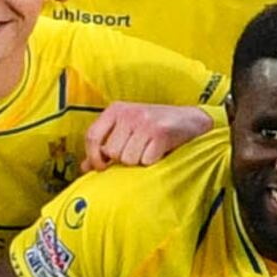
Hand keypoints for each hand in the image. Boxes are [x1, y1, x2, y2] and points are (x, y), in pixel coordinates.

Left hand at [82, 101, 209, 168]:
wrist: (191, 120)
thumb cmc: (156, 127)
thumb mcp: (128, 130)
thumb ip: (105, 145)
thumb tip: (86, 166)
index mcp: (115, 109)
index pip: (92, 136)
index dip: (94, 156)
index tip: (101, 167)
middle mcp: (128, 113)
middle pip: (112, 151)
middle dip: (124, 158)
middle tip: (138, 151)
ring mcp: (144, 122)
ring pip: (128, 158)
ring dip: (139, 160)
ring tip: (149, 149)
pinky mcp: (160, 133)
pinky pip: (146, 160)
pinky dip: (153, 161)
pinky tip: (159, 151)